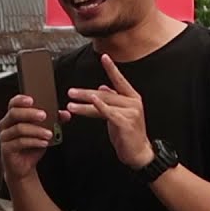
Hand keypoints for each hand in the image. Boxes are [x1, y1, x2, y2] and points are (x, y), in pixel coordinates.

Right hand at [0, 94, 70, 180]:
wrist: (24, 167)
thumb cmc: (31, 146)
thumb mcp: (43, 131)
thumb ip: (53, 121)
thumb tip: (65, 114)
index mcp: (13, 116)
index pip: (13, 103)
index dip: (21, 99)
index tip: (32, 99)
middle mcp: (6, 125)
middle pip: (14, 113)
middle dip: (30, 113)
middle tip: (44, 115)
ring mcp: (4, 137)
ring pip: (19, 128)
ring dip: (36, 130)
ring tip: (49, 134)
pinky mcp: (6, 149)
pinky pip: (20, 142)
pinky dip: (34, 141)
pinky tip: (44, 143)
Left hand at [66, 54, 152, 168]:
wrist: (138, 153)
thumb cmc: (128, 133)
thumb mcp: (119, 114)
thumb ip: (112, 100)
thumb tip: (103, 87)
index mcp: (132, 98)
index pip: (119, 80)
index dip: (111, 68)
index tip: (104, 57)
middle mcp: (132, 102)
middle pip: (105, 94)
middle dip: (86, 93)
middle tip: (71, 92)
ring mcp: (130, 112)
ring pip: (104, 104)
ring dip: (85, 104)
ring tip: (71, 103)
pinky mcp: (125, 122)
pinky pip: (109, 113)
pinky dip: (99, 107)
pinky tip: (91, 102)